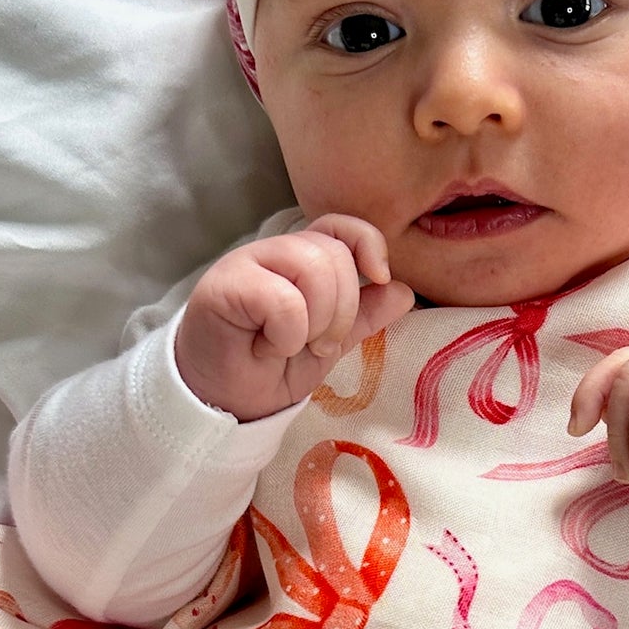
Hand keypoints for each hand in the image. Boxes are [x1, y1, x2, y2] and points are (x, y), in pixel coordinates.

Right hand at [174, 214, 414, 421]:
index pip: (342, 226)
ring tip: (293, 347)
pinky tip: (267, 348)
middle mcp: (275, 252)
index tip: (379, 278)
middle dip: (342, 311)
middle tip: (320, 345)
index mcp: (302, 258)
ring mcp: (247, 263)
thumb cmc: (271, 369)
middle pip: (334, 254)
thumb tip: (403, 290)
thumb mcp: (330, 343)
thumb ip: (364, 315)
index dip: (368, 244)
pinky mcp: (225, 284)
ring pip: (312, 268)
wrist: (226, 403)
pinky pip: (283, 299)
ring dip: (316, 323)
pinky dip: (287, 335)